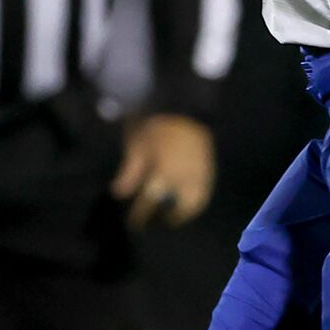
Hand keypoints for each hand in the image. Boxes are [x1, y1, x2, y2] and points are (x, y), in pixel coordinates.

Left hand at [111, 113, 215, 227]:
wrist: (183, 103)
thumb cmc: (154, 123)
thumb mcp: (136, 145)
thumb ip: (130, 172)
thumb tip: (119, 194)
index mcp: (163, 174)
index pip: (149, 203)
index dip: (140, 217)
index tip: (133, 225)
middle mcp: (185, 179)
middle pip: (180, 208)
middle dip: (170, 217)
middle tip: (159, 221)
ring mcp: (201, 173)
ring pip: (197, 202)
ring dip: (186, 211)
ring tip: (175, 213)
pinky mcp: (210, 167)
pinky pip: (205, 191)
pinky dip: (196, 199)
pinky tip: (187, 198)